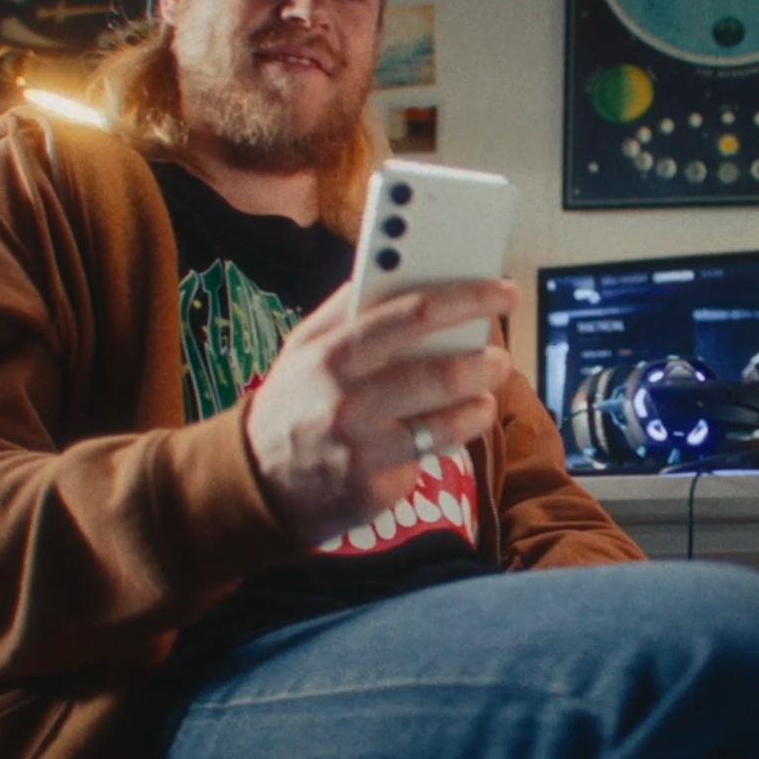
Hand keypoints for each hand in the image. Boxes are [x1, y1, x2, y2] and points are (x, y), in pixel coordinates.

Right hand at [241, 278, 516, 545]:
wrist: (256, 481)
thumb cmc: (293, 402)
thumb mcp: (303, 347)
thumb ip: (348, 310)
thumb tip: (400, 268)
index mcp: (333, 355)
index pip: (414, 315)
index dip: (468, 299)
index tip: (503, 291)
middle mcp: (347, 402)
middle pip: (441, 374)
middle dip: (485, 363)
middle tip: (499, 359)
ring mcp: (362, 451)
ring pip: (445, 425)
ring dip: (479, 406)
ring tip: (484, 396)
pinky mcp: (373, 490)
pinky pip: (427, 461)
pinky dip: (444, 443)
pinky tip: (445, 432)